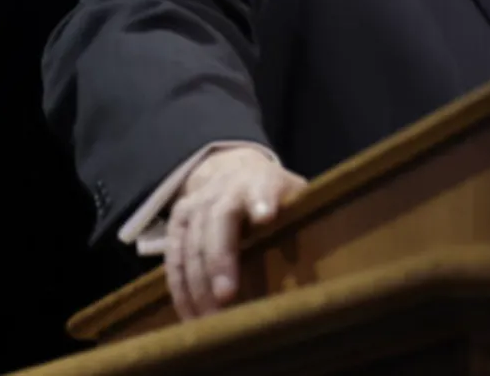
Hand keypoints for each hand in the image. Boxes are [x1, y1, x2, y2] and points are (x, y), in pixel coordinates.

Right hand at [164, 147, 307, 319]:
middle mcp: (224, 189)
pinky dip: (180, 288)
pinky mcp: (177, 221)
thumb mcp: (293, 194)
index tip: (266, 216)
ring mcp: (197, 204)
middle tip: (226, 296)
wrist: (232, 170)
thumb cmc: (273, 193)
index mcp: (260, 180)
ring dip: (198, 284)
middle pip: (219, 221)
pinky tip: (189, 315)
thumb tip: (315, 258)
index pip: (262, 186)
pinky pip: (174, 258)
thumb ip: (301, 215)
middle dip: (221, 259)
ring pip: (191, 244)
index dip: (262, 199)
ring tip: (208, 318)